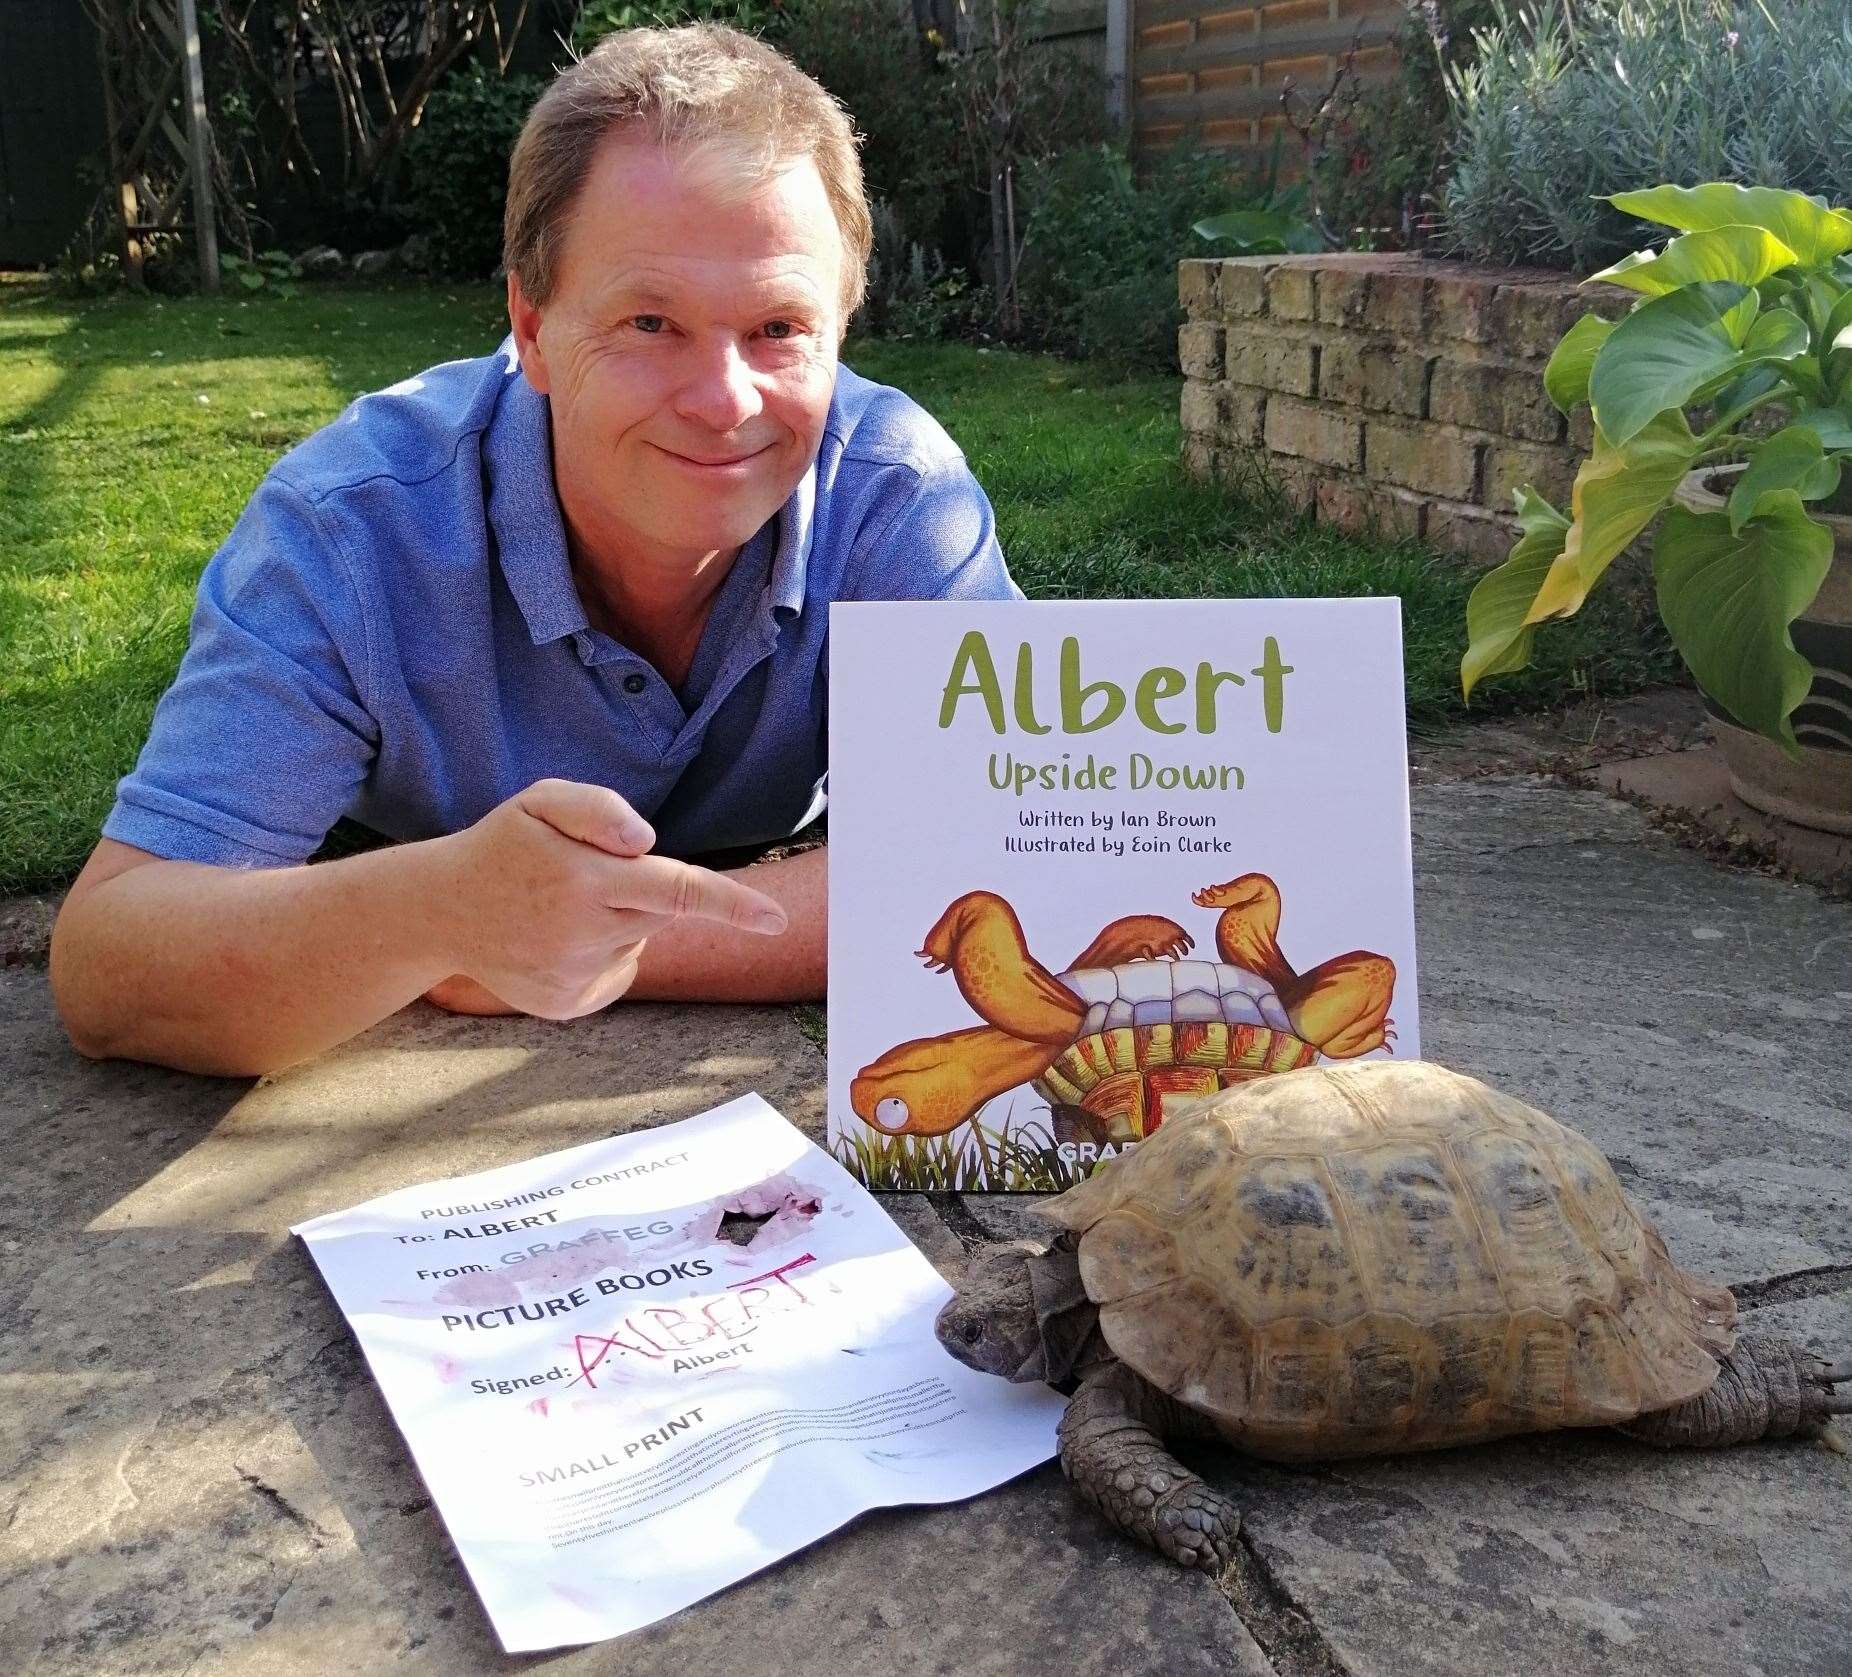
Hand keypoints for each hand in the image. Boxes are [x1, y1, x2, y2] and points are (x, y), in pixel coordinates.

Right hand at [426, 778, 787, 1019]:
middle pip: (663, 911)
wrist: (440, 910)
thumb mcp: (541, 802)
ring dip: (617, 920)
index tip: (775, 920)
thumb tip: (646, 841)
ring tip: (561, 906)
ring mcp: (575, 976)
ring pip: (638, 940)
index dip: (732, 904)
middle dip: (643, 890)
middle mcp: (584, 933)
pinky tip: (555, 939)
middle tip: (587, 876)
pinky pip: (615, 973)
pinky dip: (600, 954)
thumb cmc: (504, 847)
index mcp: (586, 878)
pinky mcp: (569, 1005)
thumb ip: (597, 808)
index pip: (677, 890)